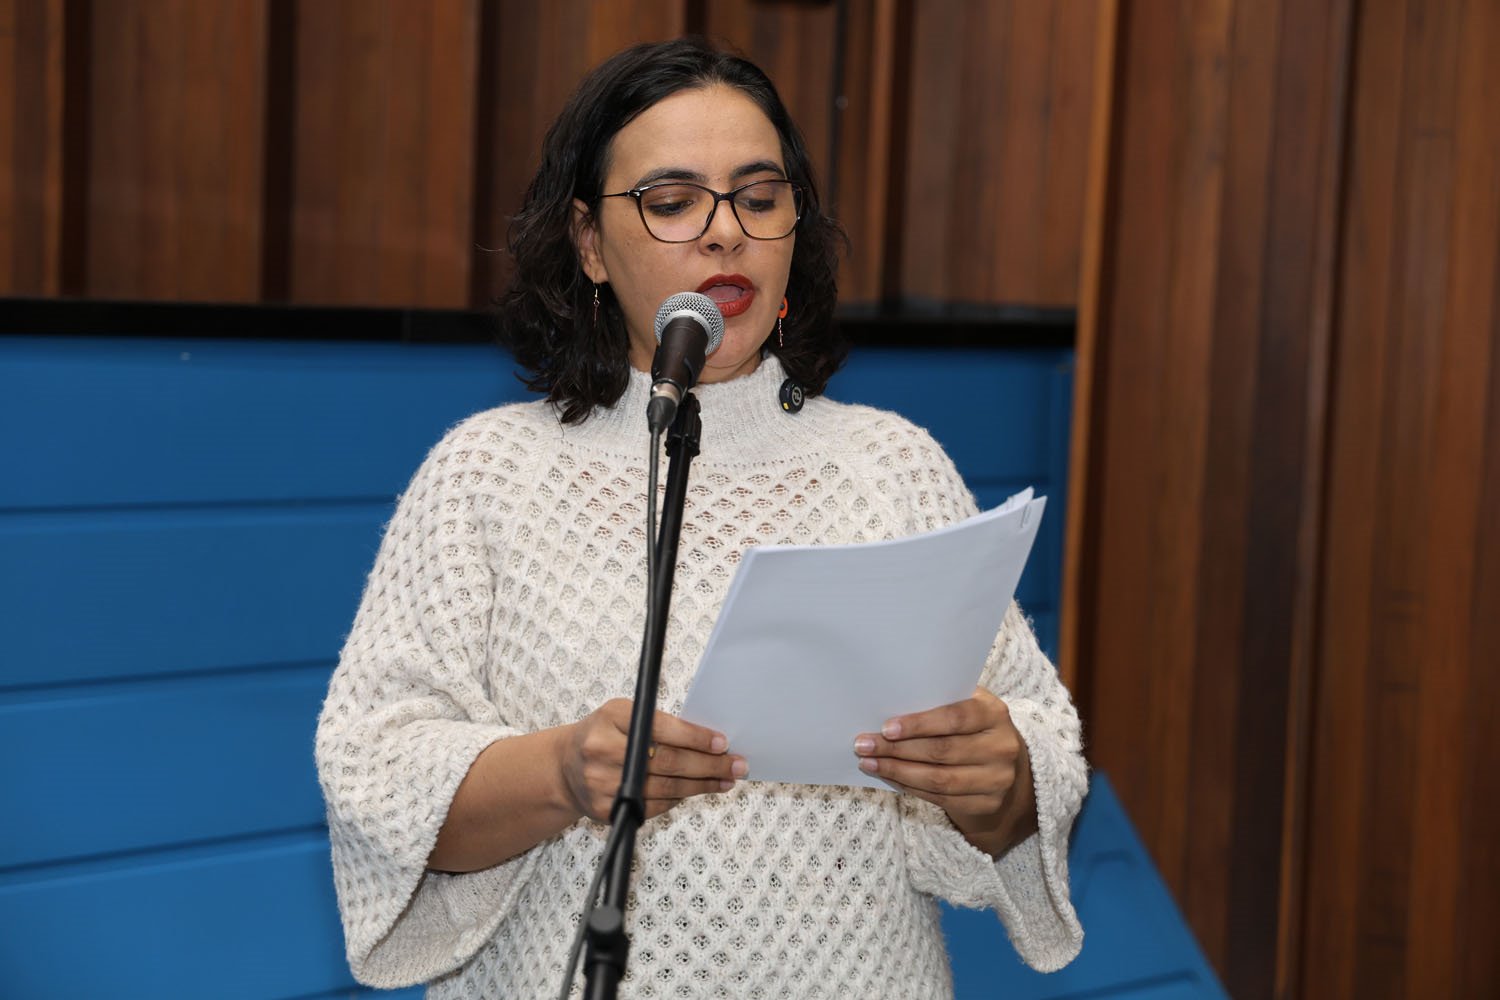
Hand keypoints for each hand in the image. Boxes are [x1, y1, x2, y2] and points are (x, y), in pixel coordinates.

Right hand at [559, 699, 746, 821]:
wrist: (564, 768)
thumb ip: (658, 724)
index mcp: (611, 718)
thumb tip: (708, 740)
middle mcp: (603, 750)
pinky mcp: (606, 810)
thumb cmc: (603, 735)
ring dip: (701, 786)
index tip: (722, 742)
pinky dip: (678, 799)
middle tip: (736, 765)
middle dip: (709, 765)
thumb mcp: (622, 715)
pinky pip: (653, 806)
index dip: (696, 737)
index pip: (663, 729)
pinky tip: (695, 791)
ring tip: (725, 780)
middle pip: (669, 762)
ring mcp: (603, 783)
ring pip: (665, 789)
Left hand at [852, 687, 1036, 855]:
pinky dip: (910, 788)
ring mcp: (996, 780)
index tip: (886, 728)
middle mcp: (1001, 747)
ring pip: (939, 779)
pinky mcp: (986, 804)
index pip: (955, 717)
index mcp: (994, 714)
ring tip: (869, 763)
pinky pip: (941, 798)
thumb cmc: (974, 727)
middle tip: (864, 744)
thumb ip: (939, 701)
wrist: (1008, 766)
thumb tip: (890, 703)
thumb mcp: (967, 705)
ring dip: (898, 771)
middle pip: (942, 751)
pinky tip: (889, 777)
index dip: (919, 724)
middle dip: (897, 749)